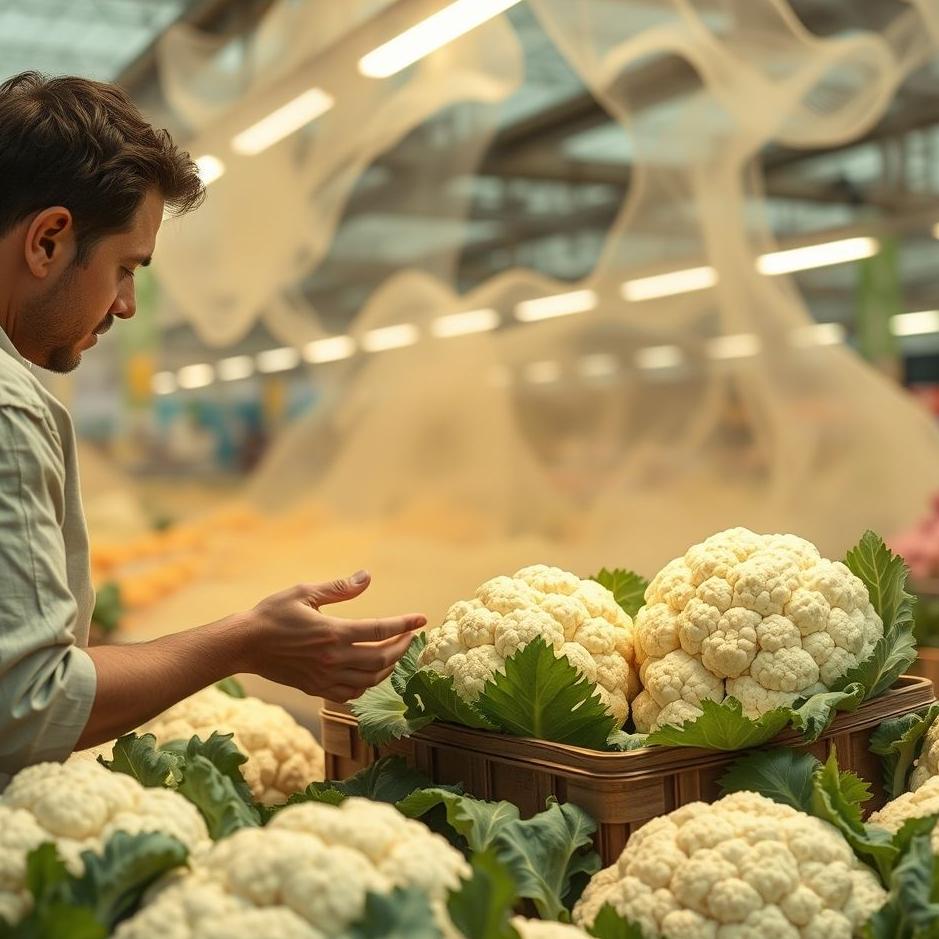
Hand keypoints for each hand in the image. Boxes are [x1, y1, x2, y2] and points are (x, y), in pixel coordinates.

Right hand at [243, 570, 424, 700]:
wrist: (244, 644)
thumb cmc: (272, 614)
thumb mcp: (305, 592)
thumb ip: (339, 588)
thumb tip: (367, 577)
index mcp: (333, 632)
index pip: (380, 630)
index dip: (404, 624)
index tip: (421, 618)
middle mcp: (333, 658)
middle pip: (381, 658)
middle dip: (402, 647)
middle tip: (411, 635)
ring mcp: (324, 677)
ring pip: (369, 679)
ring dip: (389, 667)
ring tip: (395, 652)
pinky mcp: (315, 688)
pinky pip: (350, 693)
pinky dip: (367, 684)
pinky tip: (371, 672)